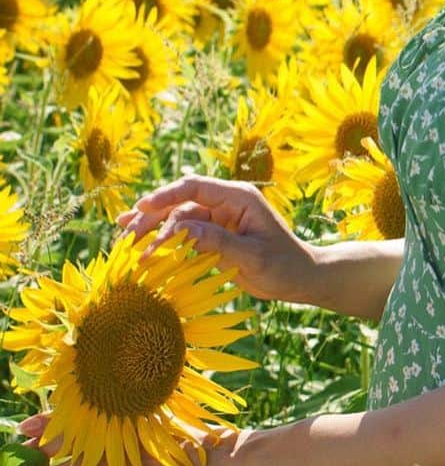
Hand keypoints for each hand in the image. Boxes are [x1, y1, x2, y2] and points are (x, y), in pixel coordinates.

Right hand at [115, 175, 317, 305]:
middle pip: (180, 202)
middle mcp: (226, 202)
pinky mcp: (214, 234)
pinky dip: (163, 239)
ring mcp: (218, 218)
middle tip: (126, 235)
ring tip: (122, 237)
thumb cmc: (284, 265)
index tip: (142, 208)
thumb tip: (180, 229)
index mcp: (238, 197)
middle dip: (151, 217)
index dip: (166, 195)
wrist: (300, 278)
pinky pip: (183, 232)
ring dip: (151, 227)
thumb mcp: (252, 255)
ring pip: (177, 217)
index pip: (195, 187)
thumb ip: (217, 241)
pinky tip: (139, 243)